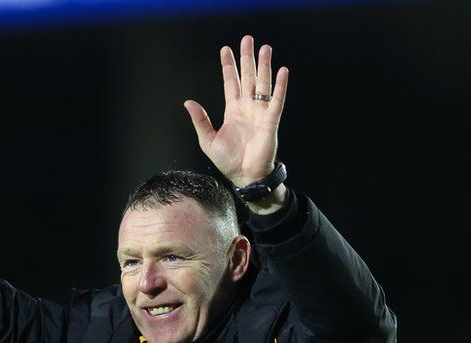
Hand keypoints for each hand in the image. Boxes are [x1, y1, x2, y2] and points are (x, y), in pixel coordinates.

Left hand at [184, 35, 288, 188]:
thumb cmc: (228, 161)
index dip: (228, 66)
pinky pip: (276, 100)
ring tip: (265, 48)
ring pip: (263, 84)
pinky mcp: (271, 120)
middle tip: (247, 39)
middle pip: (248, 77)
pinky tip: (282, 71)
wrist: (245, 176)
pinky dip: (280, 86)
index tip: (225, 49)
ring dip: (264, 66)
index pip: (230, 82)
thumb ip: (200, 120)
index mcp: (232, 110)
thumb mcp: (208, 140)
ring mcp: (260, 112)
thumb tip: (188, 102)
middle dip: (247, 58)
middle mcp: (247, 108)